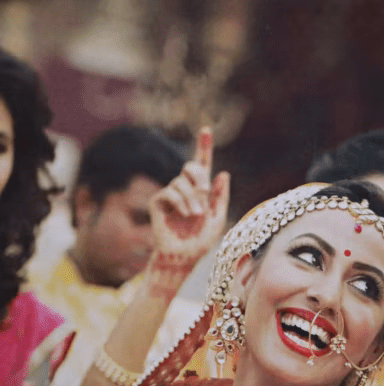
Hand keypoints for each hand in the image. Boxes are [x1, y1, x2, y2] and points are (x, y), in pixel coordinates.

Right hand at [148, 127, 229, 273]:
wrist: (184, 256)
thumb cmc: (202, 240)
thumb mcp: (218, 217)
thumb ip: (221, 196)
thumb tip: (223, 172)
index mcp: (201, 189)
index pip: (203, 164)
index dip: (203, 146)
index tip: (206, 129)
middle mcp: (185, 188)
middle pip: (191, 167)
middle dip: (200, 177)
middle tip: (206, 193)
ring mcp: (170, 194)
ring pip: (181, 182)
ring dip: (192, 198)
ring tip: (195, 215)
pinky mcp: (157, 202)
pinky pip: (169, 192)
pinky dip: (181, 203)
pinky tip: (186, 215)